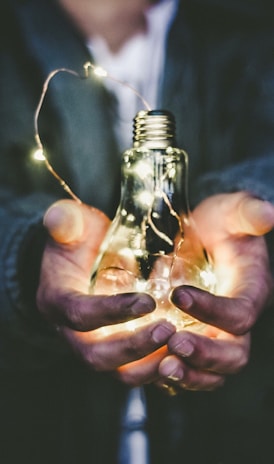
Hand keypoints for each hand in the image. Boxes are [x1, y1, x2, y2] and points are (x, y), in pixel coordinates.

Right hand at [37, 199, 174, 375]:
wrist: (82, 261)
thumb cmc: (79, 241)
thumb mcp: (72, 225)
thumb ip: (66, 221)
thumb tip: (58, 217)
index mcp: (57, 301)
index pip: (79, 314)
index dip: (111, 311)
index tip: (148, 301)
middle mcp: (72, 333)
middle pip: (97, 355)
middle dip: (133, 347)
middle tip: (168, 330)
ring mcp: (95, 346)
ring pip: (118, 372)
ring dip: (150, 365)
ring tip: (182, 347)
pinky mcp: (116, 352)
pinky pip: (136, 371)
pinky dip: (160, 369)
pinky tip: (185, 356)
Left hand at [155, 192, 273, 391]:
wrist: (203, 237)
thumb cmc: (219, 224)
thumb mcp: (232, 211)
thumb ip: (248, 212)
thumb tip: (269, 213)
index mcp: (251, 291)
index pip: (240, 314)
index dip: (213, 310)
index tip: (178, 294)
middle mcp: (237, 321)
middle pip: (234, 354)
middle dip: (206, 355)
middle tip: (174, 344)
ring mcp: (217, 335)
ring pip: (213, 372)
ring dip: (190, 375)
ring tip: (162, 368)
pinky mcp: (196, 340)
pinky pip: (190, 370)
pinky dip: (173, 375)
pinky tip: (148, 368)